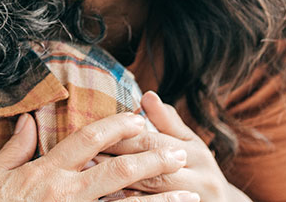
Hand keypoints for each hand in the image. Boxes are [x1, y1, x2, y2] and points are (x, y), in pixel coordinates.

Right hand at [0, 112, 192, 201]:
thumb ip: (15, 149)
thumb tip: (29, 121)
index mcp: (44, 173)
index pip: (86, 140)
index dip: (115, 126)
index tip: (139, 120)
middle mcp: (63, 193)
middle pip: (118, 171)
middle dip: (153, 160)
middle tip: (180, 154)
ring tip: (189, 195)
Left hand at [98, 92, 250, 201]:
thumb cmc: (199, 169)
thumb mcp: (189, 142)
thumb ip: (166, 121)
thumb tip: (147, 95)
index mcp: (198, 154)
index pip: (152, 142)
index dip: (121, 137)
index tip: (95, 133)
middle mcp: (201, 180)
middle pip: (149, 171)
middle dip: (115, 163)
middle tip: (84, 158)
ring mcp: (194, 200)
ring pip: (149, 195)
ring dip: (116, 187)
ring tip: (89, 177)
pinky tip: (107, 197)